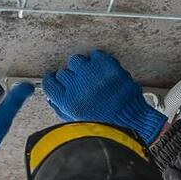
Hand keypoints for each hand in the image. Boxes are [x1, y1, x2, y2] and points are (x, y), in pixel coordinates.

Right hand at [42, 50, 165, 143]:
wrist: (131, 120)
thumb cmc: (106, 124)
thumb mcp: (77, 122)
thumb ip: (62, 109)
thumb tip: (52, 97)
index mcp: (67, 102)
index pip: (49, 83)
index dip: (52, 81)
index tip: (55, 79)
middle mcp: (77, 86)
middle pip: (63, 72)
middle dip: (70, 78)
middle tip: (80, 83)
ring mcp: (92, 73)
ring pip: (76, 60)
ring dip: (82, 67)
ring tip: (91, 76)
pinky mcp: (106, 65)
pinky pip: (95, 55)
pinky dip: (98, 61)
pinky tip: (102, 71)